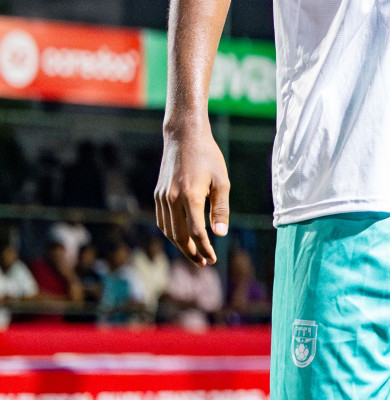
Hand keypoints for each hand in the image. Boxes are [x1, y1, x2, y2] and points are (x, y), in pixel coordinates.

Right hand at [155, 123, 230, 265]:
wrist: (184, 137)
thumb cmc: (208, 157)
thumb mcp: (222, 181)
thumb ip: (220, 209)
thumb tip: (220, 234)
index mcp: (191, 196)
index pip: (197, 232)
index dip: (205, 248)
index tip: (212, 258)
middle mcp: (173, 199)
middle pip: (180, 236)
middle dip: (192, 252)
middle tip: (204, 262)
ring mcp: (162, 197)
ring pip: (168, 230)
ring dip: (180, 245)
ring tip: (194, 254)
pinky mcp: (158, 194)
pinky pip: (163, 220)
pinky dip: (171, 233)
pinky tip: (182, 237)